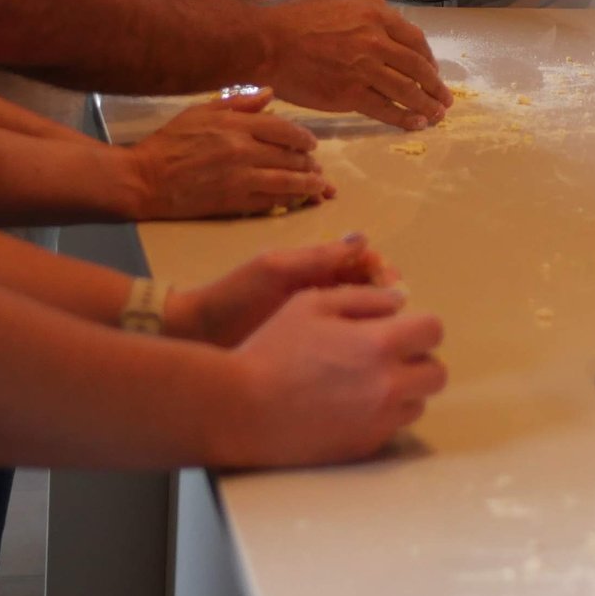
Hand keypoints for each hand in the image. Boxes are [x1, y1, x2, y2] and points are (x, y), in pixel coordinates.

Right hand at [127, 90, 331, 219]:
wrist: (144, 179)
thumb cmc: (169, 142)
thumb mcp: (200, 112)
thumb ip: (238, 102)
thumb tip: (270, 94)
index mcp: (235, 125)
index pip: (283, 128)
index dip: (303, 137)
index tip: (311, 144)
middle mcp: (243, 150)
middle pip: (290, 156)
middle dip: (309, 163)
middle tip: (317, 168)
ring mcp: (240, 178)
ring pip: (287, 181)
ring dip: (308, 185)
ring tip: (320, 187)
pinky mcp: (233, 202)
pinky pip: (271, 202)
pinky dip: (288, 201)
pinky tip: (297, 201)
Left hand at [169, 235, 396, 346]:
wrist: (196, 337)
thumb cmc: (233, 298)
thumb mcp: (275, 270)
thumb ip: (317, 256)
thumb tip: (363, 239)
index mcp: (313, 267)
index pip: (362, 261)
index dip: (383, 270)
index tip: (395, 288)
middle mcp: (319, 289)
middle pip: (367, 287)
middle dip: (387, 296)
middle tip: (398, 315)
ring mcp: (315, 319)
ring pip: (360, 314)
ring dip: (378, 321)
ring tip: (387, 337)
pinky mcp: (309, 346)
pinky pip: (344, 338)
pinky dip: (360, 342)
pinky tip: (367, 356)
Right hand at [213, 284, 447, 468]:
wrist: (240, 410)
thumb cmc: (273, 350)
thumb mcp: (313, 304)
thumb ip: (365, 299)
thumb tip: (400, 302)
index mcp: (381, 345)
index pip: (434, 330)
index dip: (419, 325)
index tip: (399, 328)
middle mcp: (389, 386)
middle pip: (436, 373)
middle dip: (418, 360)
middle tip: (386, 356)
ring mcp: (378, 422)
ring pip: (417, 404)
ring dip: (403, 390)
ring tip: (364, 382)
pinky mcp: (363, 448)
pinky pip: (391, 428)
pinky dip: (381, 415)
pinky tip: (347, 405)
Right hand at [259, 0, 449, 127]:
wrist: (265, 39)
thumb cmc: (291, 13)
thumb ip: (359, 5)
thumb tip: (373, 13)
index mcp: (375, 14)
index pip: (414, 40)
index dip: (428, 59)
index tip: (432, 70)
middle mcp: (376, 41)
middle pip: (417, 67)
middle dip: (435, 85)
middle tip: (445, 98)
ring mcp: (365, 69)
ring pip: (406, 91)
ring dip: (427, 105)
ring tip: (437, 116)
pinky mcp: (350, 95)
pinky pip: (385, 109)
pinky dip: (403, 118)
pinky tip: (414, 124)